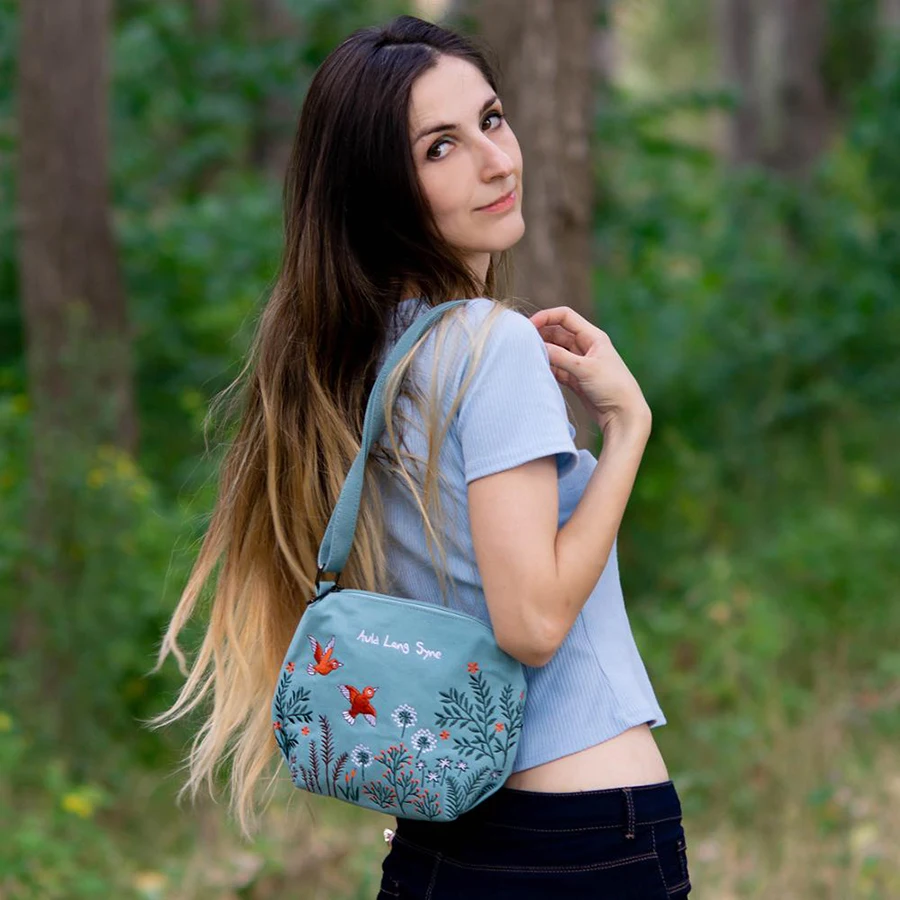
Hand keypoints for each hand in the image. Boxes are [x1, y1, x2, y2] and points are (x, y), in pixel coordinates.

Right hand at [529, 306, 650, 438]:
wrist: (624, 414)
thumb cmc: (612, 387)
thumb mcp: (585, 368)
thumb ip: (560, 356)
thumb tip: (537, 346)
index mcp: (592, 336)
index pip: (565, 316)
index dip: (546, 317)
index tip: (528, 327)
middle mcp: (585, 346)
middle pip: (557, 333)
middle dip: (541, 335)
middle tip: (522, 344)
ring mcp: (579, 363)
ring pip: (555, 351)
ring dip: (543, 352)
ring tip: (527, 358)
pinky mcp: (575, 378)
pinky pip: (556, 368)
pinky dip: (547, 368)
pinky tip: (536, 371)